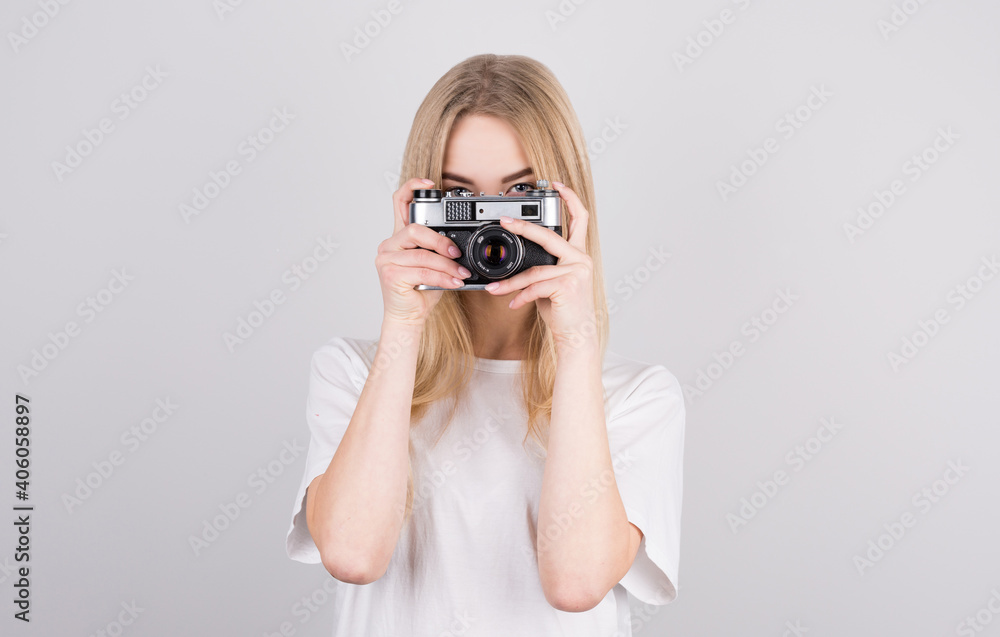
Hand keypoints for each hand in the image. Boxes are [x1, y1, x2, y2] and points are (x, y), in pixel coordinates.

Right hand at [376, 178, 470, 325]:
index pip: (399, 202)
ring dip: (446, 265)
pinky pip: (422, 271)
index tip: (431, 184)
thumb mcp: (433, 264)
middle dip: (441, 242)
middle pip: (415, 229)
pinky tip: (453, 282)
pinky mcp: (390, 274)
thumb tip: (461, 245)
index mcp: (399, 237)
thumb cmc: (420, 291)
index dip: (412, 187)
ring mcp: (386, 259)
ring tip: (460, 274)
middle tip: (457, 254)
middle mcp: (389, 244)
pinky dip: (442, 277)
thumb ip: (439, 250)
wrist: (408, 317)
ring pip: (422, 254)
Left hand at [483, 181, 597, 348]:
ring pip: (535, 270)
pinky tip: (512, 304)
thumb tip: (518, 261)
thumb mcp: (552, 283)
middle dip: (523, 227)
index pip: (579, 218)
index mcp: (577, 254)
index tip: (557, 185)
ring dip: (511, 282)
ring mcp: (577, 271)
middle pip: (549, 236)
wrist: (576, 335)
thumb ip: (543, 266)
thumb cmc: (563, 309)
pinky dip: (520, 296)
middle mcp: (581, 259)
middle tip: (504, 221)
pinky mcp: (568, 286)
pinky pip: (536, 287)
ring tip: (494, 289)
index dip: (570, 199)